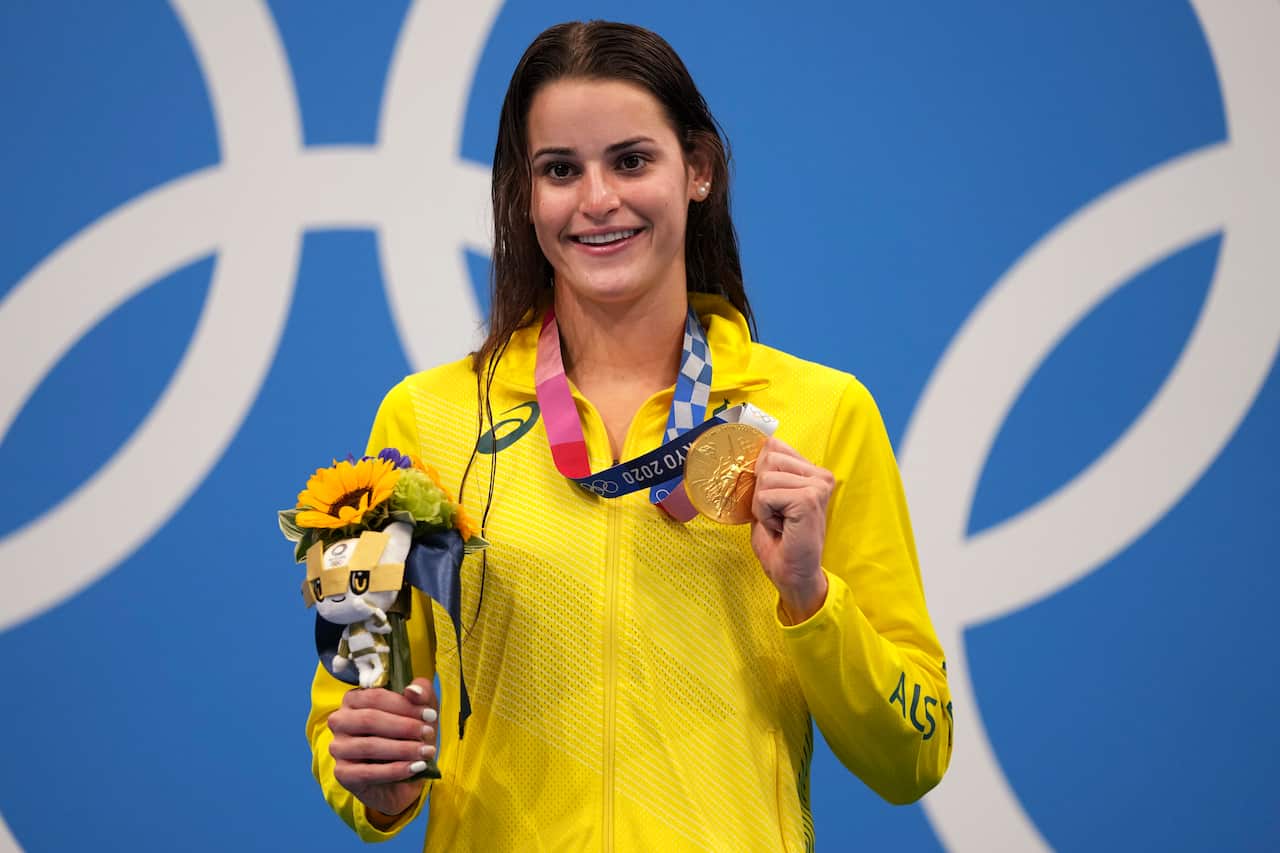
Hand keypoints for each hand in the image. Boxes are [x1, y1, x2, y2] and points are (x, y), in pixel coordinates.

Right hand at [327, 677, 438, 822]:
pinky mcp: (342, 773)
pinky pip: (367, 772)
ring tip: (426, 752)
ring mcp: (338, 748)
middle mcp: (340, 721)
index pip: (375, 697)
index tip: (430, 714)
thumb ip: (420, 693)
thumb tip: (412, 691)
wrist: (402, 777)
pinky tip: (415, 768)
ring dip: (403, 749)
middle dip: (404, 726)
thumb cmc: (408, 735)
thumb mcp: (419, 710)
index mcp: (354, 699)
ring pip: (369, 746)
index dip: (404, 705)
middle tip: (428, 733)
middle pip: (369, 719)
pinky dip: (395, 770)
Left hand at [750, 437, 833, 622]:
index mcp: (813, 472)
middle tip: (777, 515)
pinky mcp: (808, 499)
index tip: (774, 501)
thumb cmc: (780, 542)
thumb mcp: (768, 500)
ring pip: (764, 478)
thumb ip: (765, 474)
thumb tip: (752, 451)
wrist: (793, 575)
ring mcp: (817, 486)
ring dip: (762, 505)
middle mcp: (820, 475)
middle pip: (768, 458)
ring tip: (780, 523)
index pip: (774, 446)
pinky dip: (764, 515)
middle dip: (761, 490)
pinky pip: (765, 495)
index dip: (761, 473)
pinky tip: (782, 528)